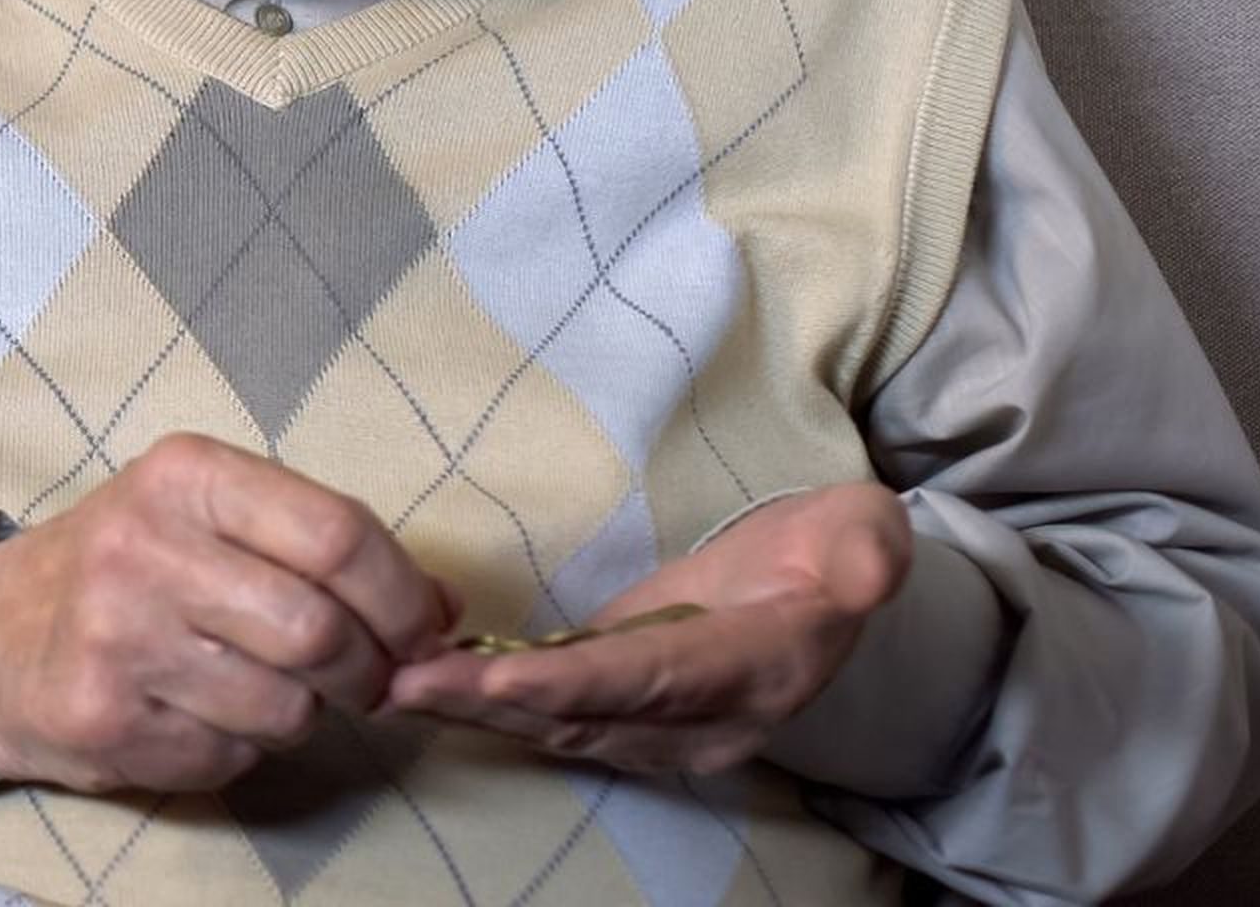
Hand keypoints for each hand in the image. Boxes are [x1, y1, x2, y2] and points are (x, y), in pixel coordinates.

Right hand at [0, 433, 459, 793]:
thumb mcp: (212, 517)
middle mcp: (144, 548)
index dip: (403, 597)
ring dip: (303, 712)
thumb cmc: (130, 569)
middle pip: (320, 632)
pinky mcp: (106, 717)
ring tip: (264, 686)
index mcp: (184, 477)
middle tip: (366, 678)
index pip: (336, 536)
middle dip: (369, 671)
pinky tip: (203, 712)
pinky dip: (243, 747)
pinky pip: (234, 756)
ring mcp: (118, 637)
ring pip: (286, 707)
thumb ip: (322, 546)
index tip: (424, 629)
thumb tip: (444, 608)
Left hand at [388, 480, 911, 772]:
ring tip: (393, 683)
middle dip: (492, 705)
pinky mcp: (623, 707)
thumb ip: (864, 555)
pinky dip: (485, 702)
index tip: (502, 681)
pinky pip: (550, 712)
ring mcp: (661, 724)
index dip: (578, 685)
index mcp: (758, 671)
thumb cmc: (837, 549)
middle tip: (403, 683)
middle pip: (587, 713)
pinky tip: (424, 683)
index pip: (657, 681)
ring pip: (556, 722)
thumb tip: (861, 573)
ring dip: (473, 710)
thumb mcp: (866, 535)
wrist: (826, 591)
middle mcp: (702, 719)